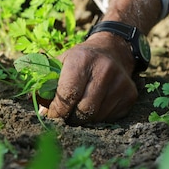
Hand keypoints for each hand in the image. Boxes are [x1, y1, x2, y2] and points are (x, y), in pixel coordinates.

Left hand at [41, 0, 161, 123]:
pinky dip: (99, 117)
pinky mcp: (130, 95)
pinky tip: (96, 105)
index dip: (57, 111)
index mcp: (83, 60)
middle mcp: (105, 70)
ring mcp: (120, 83)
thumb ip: (47, 84)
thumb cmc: (81, 59)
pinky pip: (110, 117)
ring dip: (84, 119)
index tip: (52, 115)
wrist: (113, 49)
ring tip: (79, 110)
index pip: (68, 94)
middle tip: (64, 117)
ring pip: (97, 117)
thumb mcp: (61, 62)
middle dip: (70, 118)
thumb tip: (38, 109)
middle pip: (83, 110)